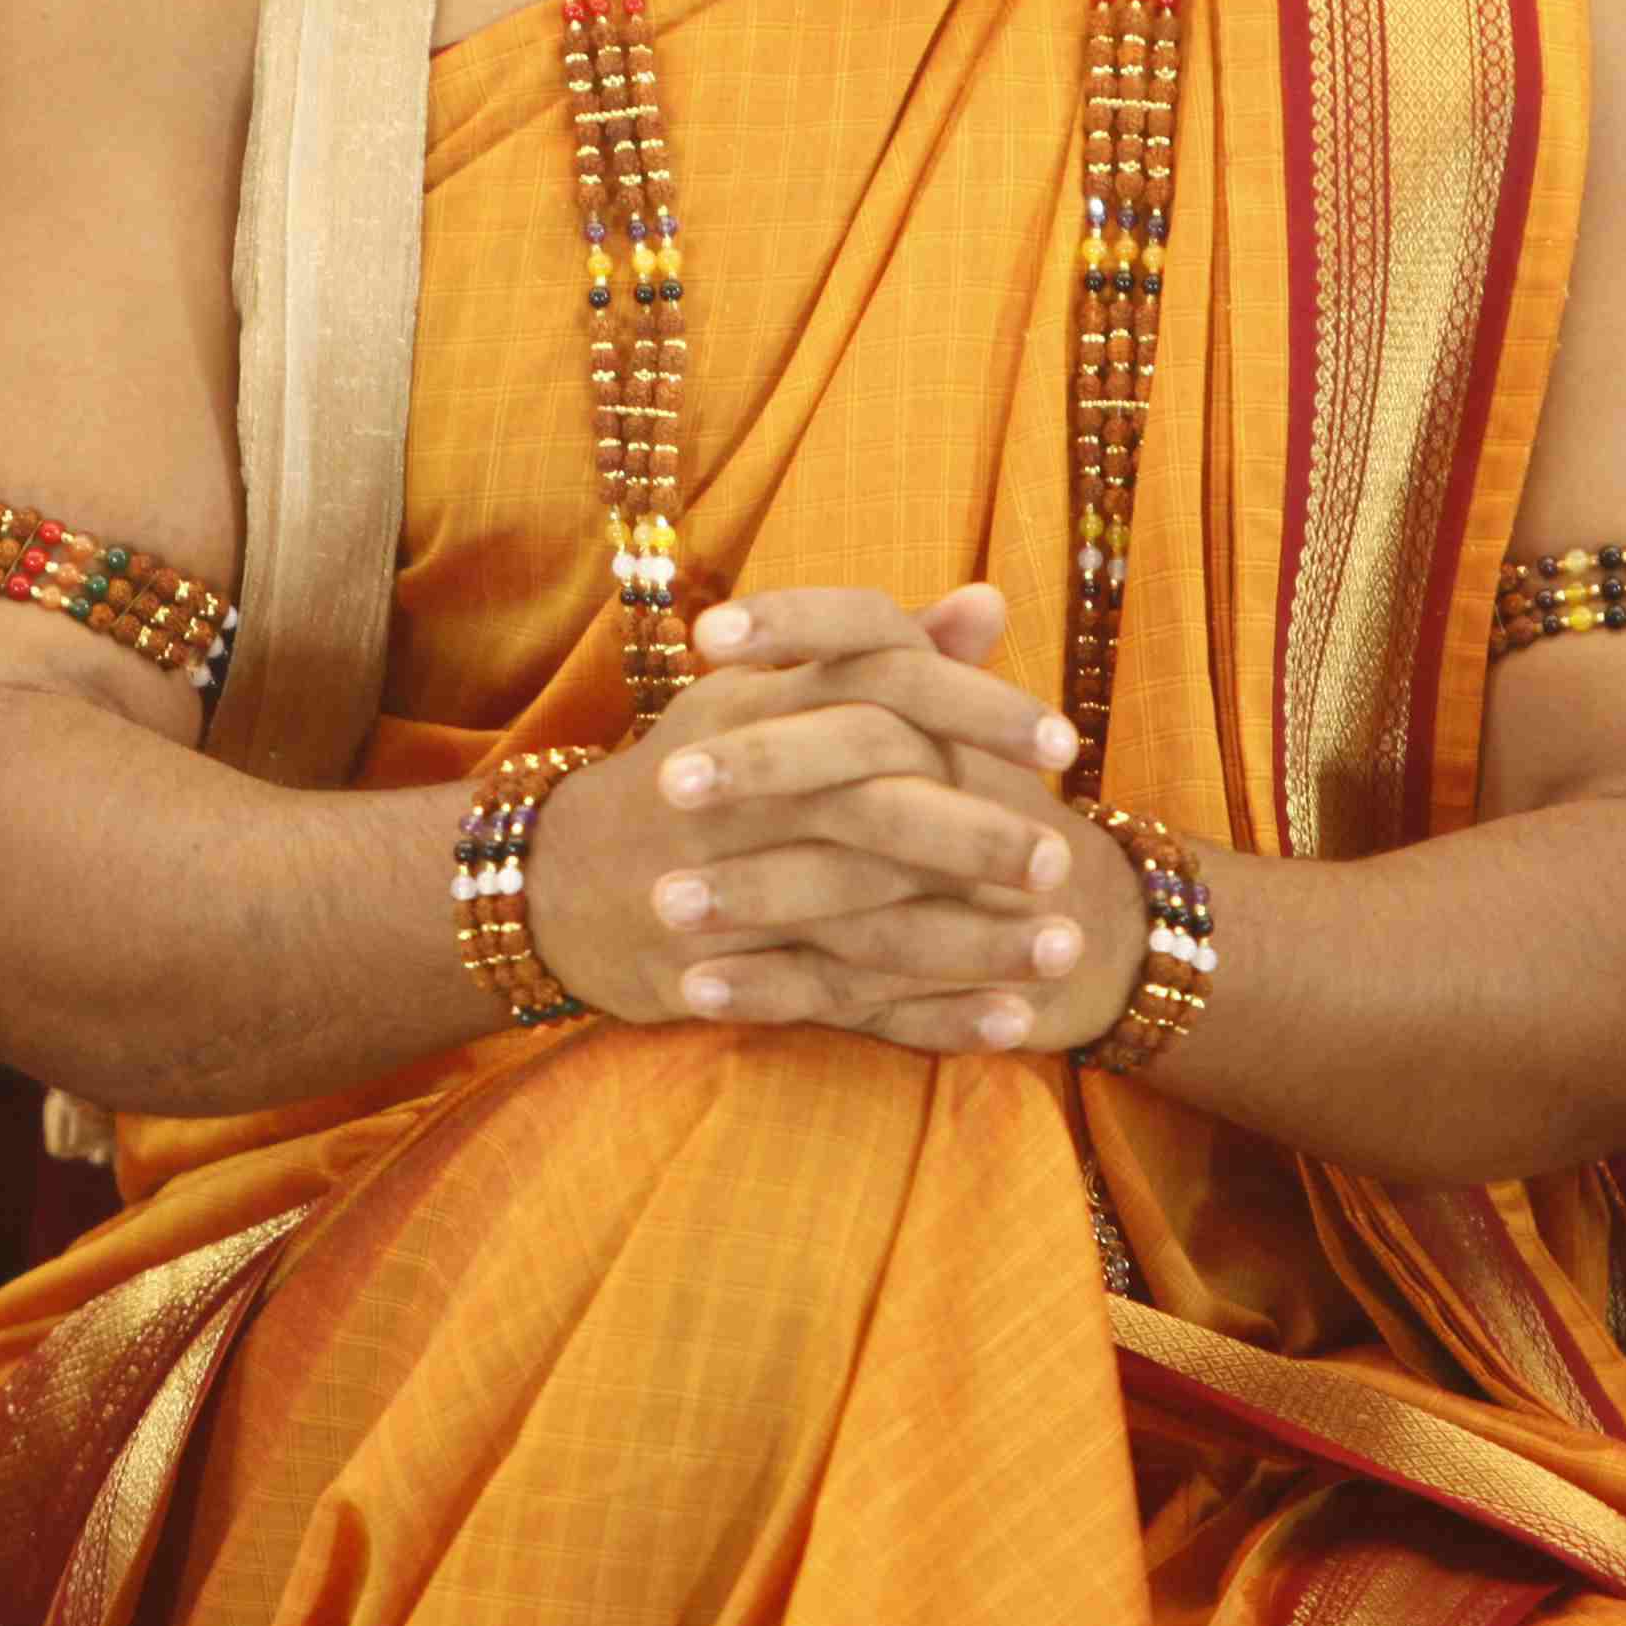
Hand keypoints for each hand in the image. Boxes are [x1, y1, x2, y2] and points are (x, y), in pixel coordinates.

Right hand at [525, 584, 1131, 1052]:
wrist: (561, 877)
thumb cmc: (701, 771)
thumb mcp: (776, 694)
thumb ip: (889, 654)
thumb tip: (991, 601)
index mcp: (758, 704)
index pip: (878, 688)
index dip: (975, 712)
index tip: (1065, 745)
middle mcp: (735, 792)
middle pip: (868, 808)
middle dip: (972, 837)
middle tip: (1059, 861)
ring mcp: (717, 888)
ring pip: (863, 918)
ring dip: (971, 942)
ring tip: (1064, 955)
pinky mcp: (718, 973)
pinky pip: (836, 1001)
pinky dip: (928, 1018)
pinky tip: (1009, 1024)